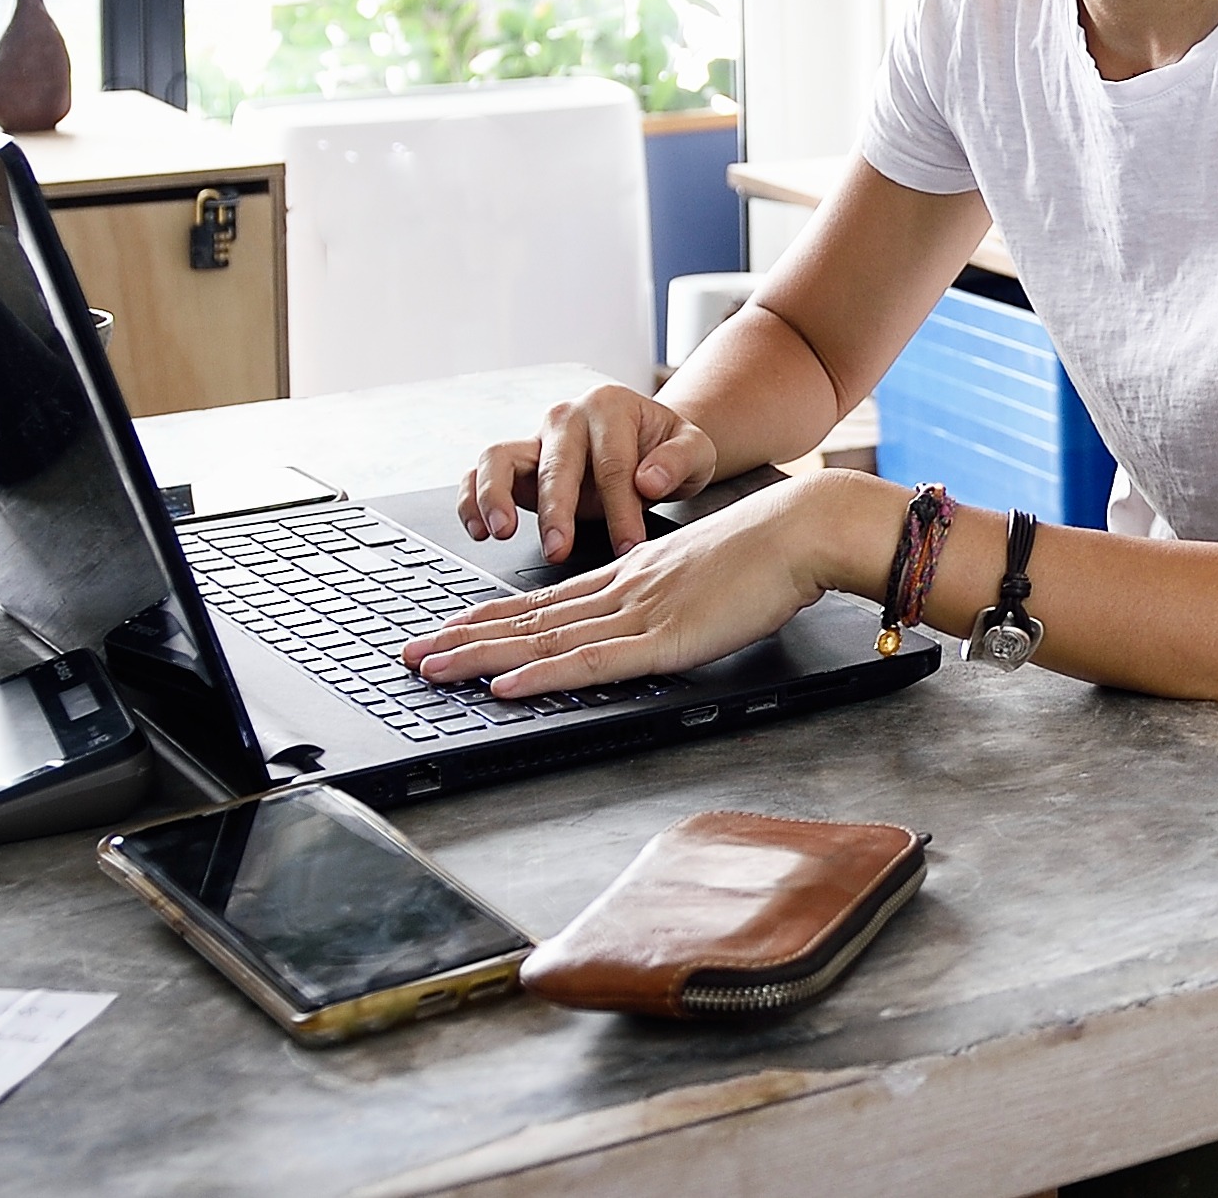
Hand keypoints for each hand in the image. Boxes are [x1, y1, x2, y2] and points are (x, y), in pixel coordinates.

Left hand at [401, 474, 876, 696]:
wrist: (804, 530)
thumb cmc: (770, 551)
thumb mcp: (707, 572)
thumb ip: (674, 595)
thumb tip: (660, 619)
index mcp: (633, 576)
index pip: (547, 603)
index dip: (492, 619)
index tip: (449, 630)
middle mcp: (623, 590)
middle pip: (528, 619)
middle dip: (465, 638)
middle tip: (413, 654)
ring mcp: (639, 613)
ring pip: (543, 638)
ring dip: (481, 656)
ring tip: (432, 668)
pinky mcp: (663, 638)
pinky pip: (589, 661)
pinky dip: (541, 673)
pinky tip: (505, 686)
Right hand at [461, 385, 723, 561]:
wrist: (652, 447)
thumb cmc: (671, 452)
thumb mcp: (695, 451)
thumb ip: (678, 461)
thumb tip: (648, 480)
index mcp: (611, 407)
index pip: (612, 462)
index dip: (619, 508)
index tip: (627, 546)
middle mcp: (566, 417)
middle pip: (554, 461)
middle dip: (556, 509)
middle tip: (560, 549)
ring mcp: (535, 439)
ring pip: (499, 458)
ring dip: (496, 496)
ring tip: (501, 532)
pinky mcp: (515, 464)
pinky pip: (478, 475)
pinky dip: (472, 500)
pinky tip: (480, 530)